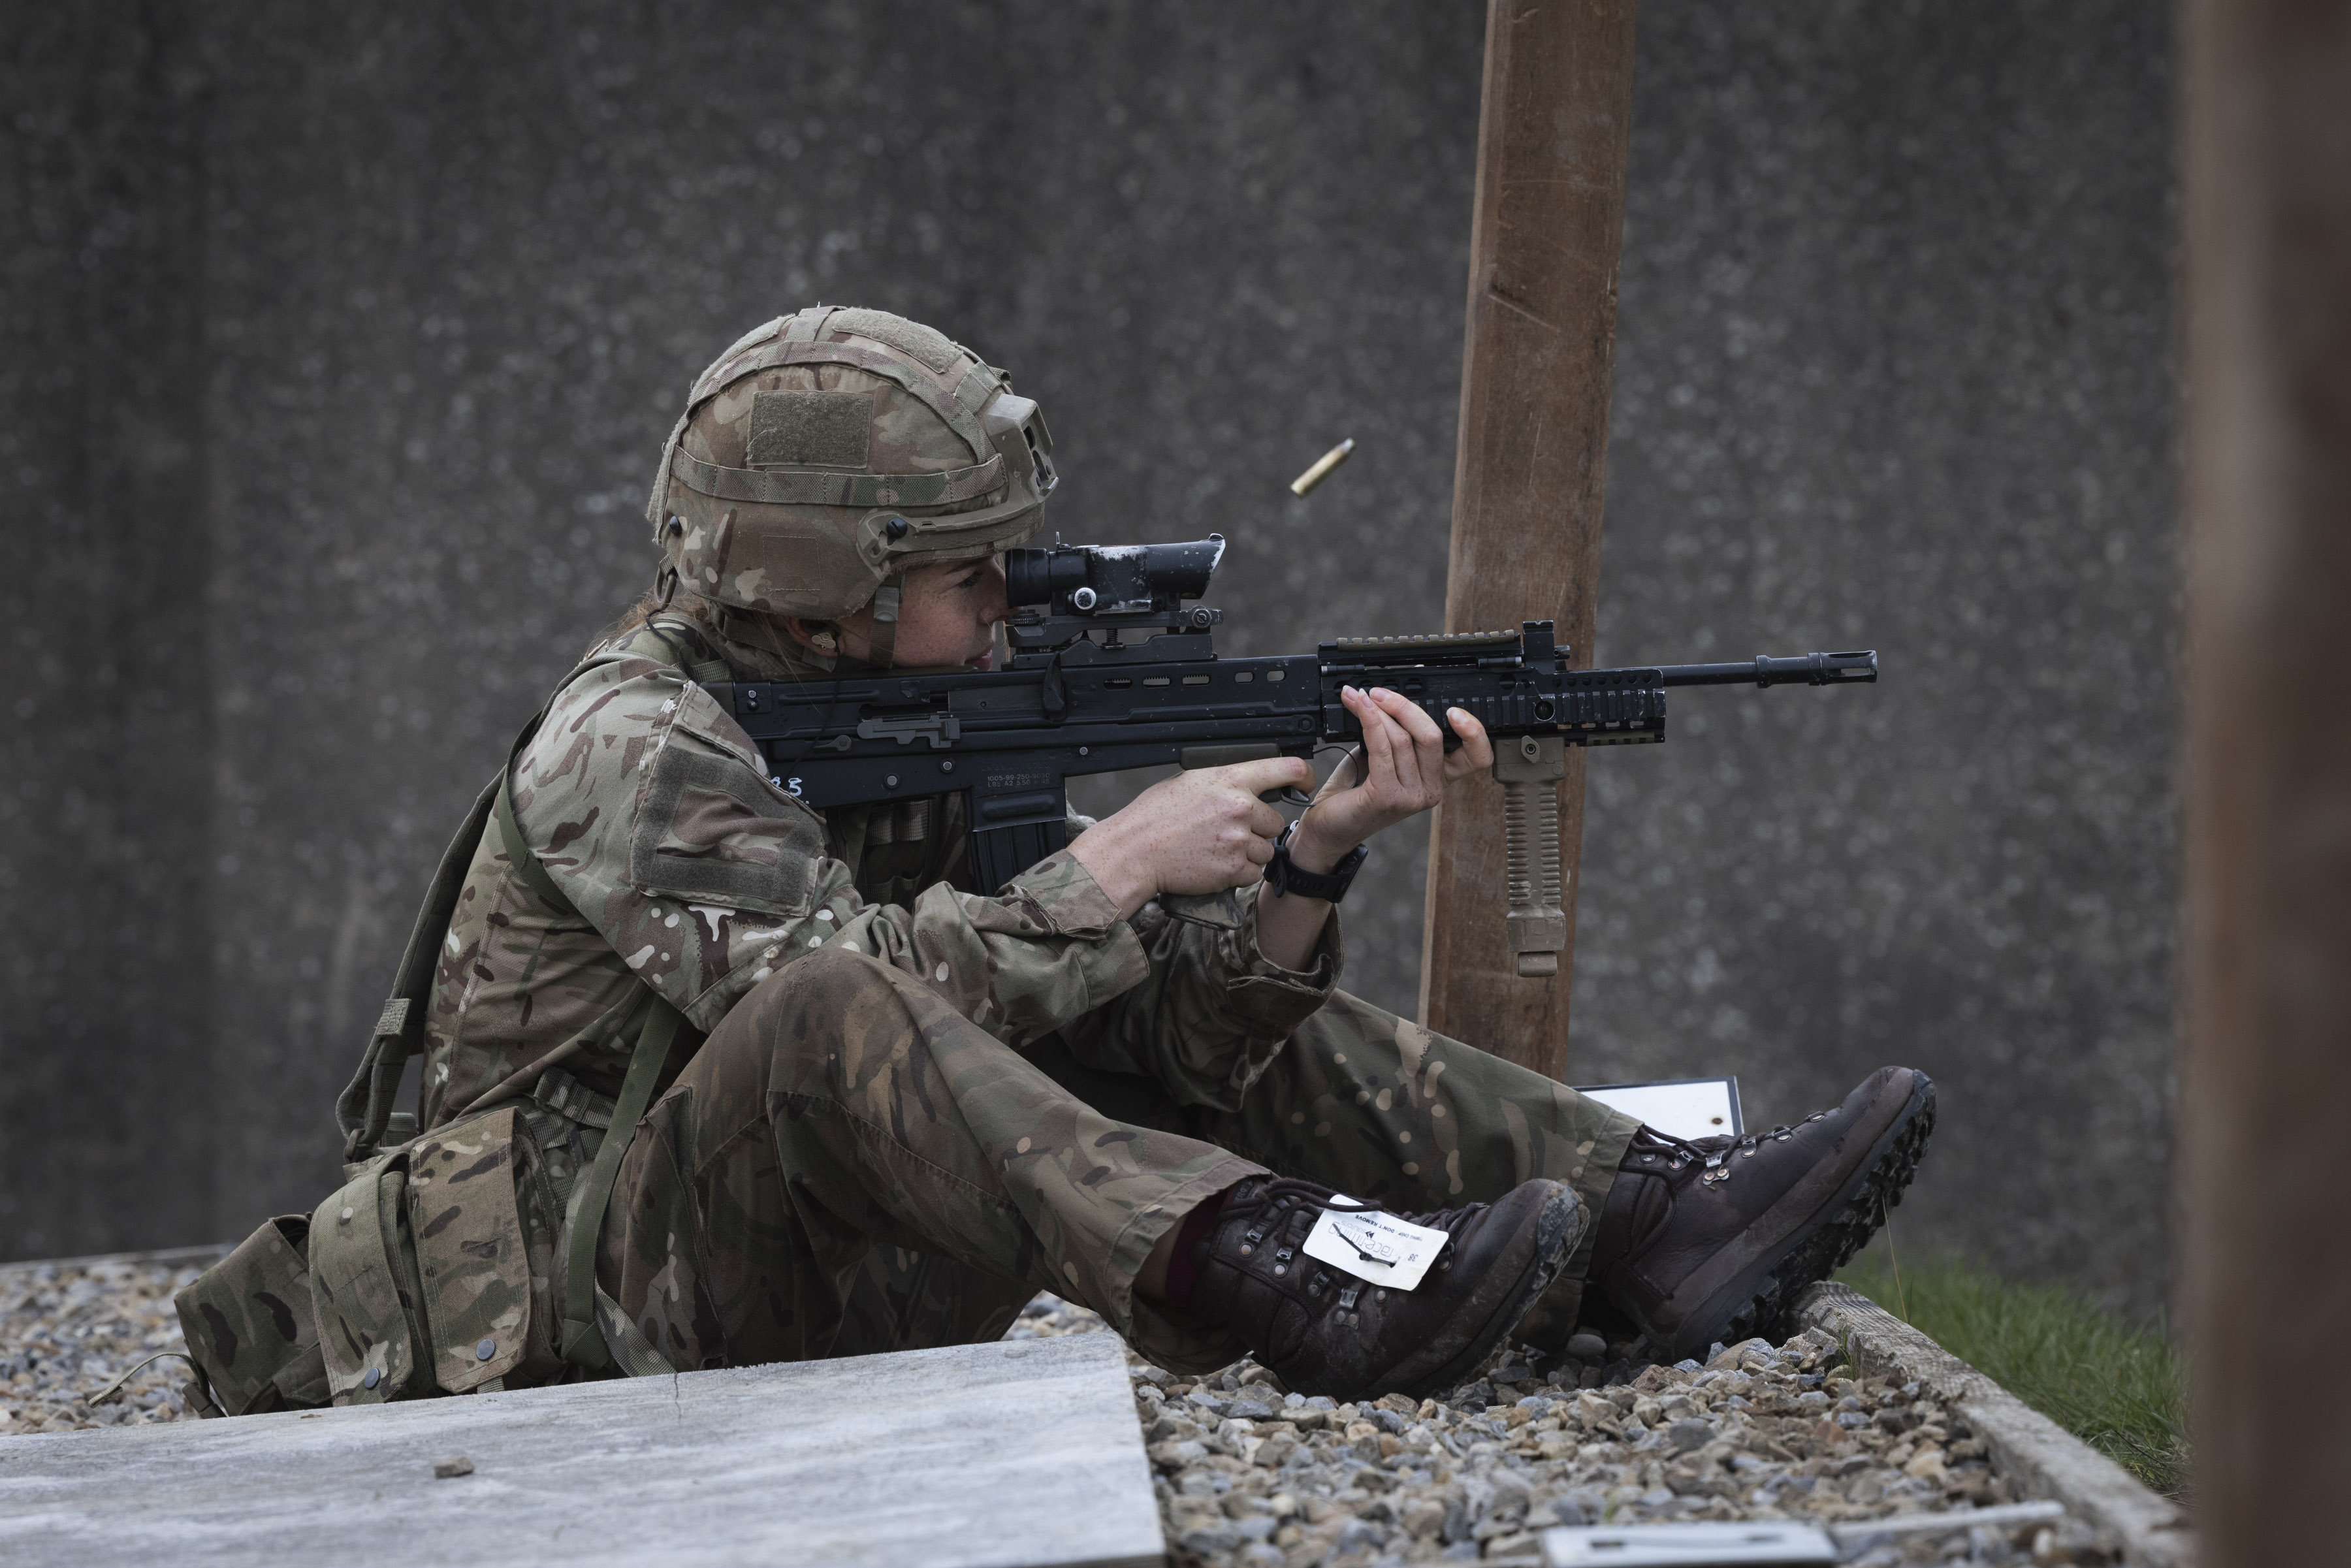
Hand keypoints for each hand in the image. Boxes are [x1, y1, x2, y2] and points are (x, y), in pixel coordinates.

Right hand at [1066, 755, 1313, 915]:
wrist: (1135, 851)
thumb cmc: (1154, 817)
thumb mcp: (1190, 782)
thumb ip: (1224, 781)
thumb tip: (1247, 784)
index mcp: (1229, 778)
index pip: (1286, 768)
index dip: (1303, 777)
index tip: (1305, 784)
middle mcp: (1239, 807)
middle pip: (1276, 820)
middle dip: (1258, 828)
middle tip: (1228, 831)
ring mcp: (1238, 839)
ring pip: (1266, 849)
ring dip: (1249, 852)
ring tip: (1217, 848)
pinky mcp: (1234, 868)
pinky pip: (1253, 872)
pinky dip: (1238, 872)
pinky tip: (1215, 863)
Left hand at [1287, 686, 1494, 872]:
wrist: (1330, 826)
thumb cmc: (1357, 791)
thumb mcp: (1386, 757)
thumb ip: (1399, 734)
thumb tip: (1390, 697)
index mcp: (1439, 778)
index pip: (1477, 758)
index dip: (1475, 732)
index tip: (1455, 710)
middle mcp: (1431, 790)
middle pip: (1432, 736)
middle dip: (1404, 706)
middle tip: (1379, 693)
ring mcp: (1412, 797)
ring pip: (1403, 738)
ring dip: (1379, 712)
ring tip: (1360, 698)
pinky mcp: (1388, 797)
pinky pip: (1382, 748)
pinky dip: (1370, 721)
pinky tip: (1359, 708)